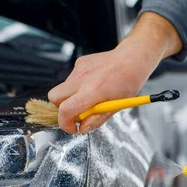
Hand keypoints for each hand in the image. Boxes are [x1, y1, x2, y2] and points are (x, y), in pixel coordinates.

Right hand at [48, 12, 181, 134]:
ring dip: (71, 97)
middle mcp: (83, 78)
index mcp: (93, 91)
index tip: (73, 128)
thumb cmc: (129, 81)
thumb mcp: (117, 106)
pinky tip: (92, 85)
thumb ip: (97, 119)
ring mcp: (79, 68)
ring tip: (90, 98)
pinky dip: (77, 86)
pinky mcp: (80, 62)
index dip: (65, 124)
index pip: (66, 110)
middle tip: (77, 113)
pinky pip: (71, 79)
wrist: (133, 58)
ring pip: (62, 88)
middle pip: (54, 97)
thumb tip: (83, 128)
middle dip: (61, 109)